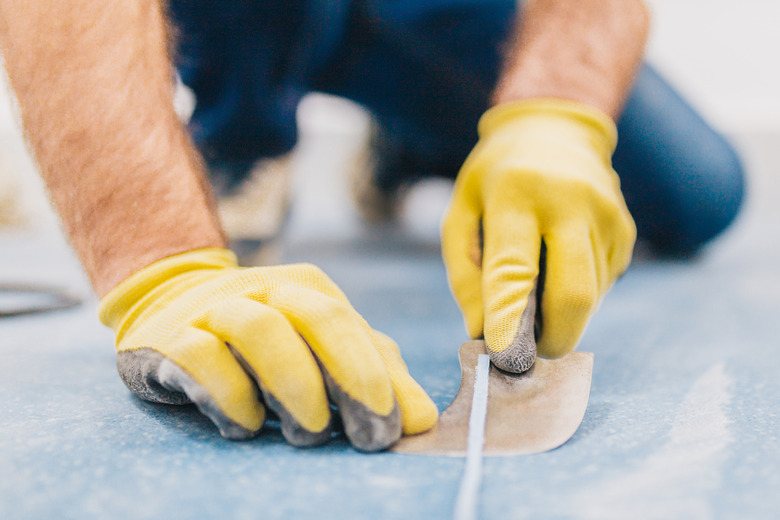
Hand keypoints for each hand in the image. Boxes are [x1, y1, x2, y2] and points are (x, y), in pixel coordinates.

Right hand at [99, 248, 436, 450]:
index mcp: (309, 291)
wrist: (169, 301)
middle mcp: (266, 291)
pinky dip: (230, 395)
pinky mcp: (172, 339)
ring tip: (310, 431)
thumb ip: (372, 375)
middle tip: (368, 435)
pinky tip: (246, 426)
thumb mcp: (321, 350)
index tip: (397, 429)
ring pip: (259, 329)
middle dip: (351, 376)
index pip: (351, 326)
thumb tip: (420, 419)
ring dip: (293, 384)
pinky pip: (201, 358)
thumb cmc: (264, 339)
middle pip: (317, 318)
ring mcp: (216, 310)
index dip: (379, 378)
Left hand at [442, 99, 635, 371]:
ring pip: (590, 297)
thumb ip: (465, 273)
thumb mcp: (461, 211)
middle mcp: (570, 203)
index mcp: (517, 194)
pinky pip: (602, 284)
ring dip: (562, 315)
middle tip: (528, 350)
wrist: (554, 130)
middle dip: (551, 338)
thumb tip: (481, 332)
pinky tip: (559, 265)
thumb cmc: (495, 178)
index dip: (508, 318)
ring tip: (538, 292)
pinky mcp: (626, 230)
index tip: (501, 355)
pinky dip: (578, 294)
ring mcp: (607, 216)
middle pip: (573, 295)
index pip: (515, 268)